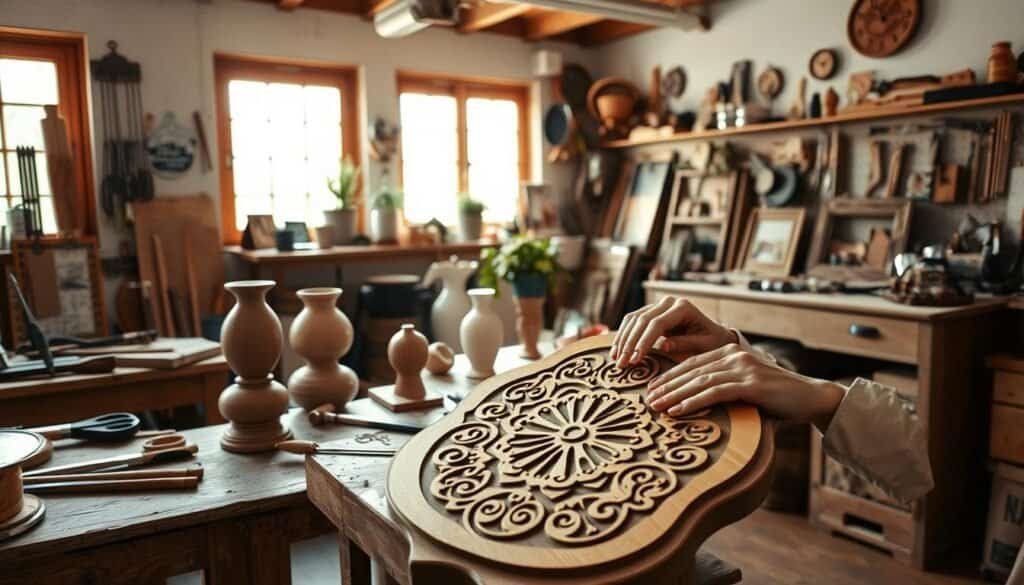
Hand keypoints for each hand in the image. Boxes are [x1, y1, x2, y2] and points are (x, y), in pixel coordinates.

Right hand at [610, 297, 736, 368]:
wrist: (715, 336)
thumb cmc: (712, 343)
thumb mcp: (704, 347)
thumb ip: (684, 344)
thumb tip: (662, 345)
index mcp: (683, 307)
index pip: (657, 323)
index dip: (643, 342)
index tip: (635, 360)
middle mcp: (669, 302)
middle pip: (642, 320)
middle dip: (629, 343)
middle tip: (621, 364)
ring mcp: (659, 305)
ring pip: (633, 319)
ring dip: (623, 340)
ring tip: (616, 360)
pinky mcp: (651, 312)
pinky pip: (632, 321)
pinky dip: (623, 336)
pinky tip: (617, 350)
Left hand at [645, 344, 846, 430]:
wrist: (811, 398)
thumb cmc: (775, 398)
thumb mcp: (744, 387)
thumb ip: (722, 388)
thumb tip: (693, 402)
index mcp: (729, 352)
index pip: (691, 363)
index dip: (669, 376)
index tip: (651, 389)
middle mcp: (734, 355)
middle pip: (690, 370)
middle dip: (666, 385)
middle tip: (646, 399)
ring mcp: (743, 367)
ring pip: (699, 380)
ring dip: (674, 394)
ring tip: (655, 406)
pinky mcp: (751, 383)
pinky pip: (714, 392)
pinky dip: (692, 401)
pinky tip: (677, 410)